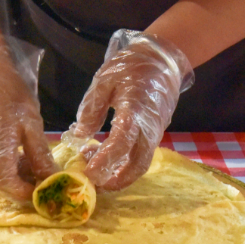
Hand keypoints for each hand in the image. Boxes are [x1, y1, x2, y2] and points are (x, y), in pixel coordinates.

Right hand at [0, 32, 55, 200]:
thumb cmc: (7, 92)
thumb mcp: (31, 122)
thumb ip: (40, 155)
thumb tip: (54, 179)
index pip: (8, 187)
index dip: (26, 193)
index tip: (43, 188)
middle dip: (18, 190)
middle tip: (38, 178)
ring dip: (8, 179)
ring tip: (27, 163)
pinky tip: (11, 154)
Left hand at [71, 30, 193, 190]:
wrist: (165, 59)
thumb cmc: (132, 66)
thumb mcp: (105, 79)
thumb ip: (92, 108)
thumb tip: (79, 135)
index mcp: (135, 110)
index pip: (122, 143)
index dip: (105, 161)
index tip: (87, 173)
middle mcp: (149, 127)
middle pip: (137, 165)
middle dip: (114, 181)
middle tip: (90, 184)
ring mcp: (155, 133)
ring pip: (140, 164)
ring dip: (118, 174)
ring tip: (91, 167)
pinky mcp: (155, 135)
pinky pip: (141, 156)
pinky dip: (123, 164)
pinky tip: (101, 156)